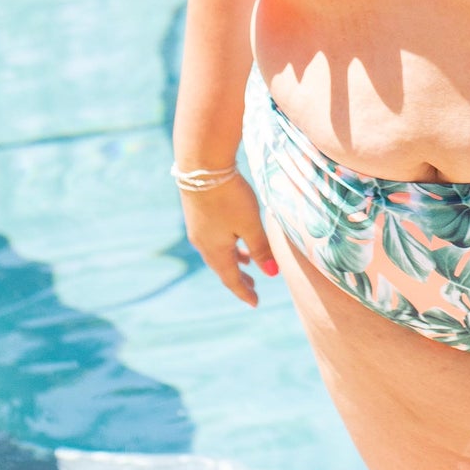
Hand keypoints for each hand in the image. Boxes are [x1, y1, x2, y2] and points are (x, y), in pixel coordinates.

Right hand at [179, 173, 277, 306]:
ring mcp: (199, 229)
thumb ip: (261, 249)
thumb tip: (272, 274)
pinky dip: (228, 246)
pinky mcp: (198, 214)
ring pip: (219, 253)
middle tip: (253, 289)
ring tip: (247, 266)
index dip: (244, 292)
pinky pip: (215, 240)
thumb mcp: (250, 224)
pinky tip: (235, 239)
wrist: (202, 165)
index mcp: (215, 250)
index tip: (255, 303)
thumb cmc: (230, 196)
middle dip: (239, 280)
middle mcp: (203, 243)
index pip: (230, 279)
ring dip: (234, 261)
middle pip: (223, 268)